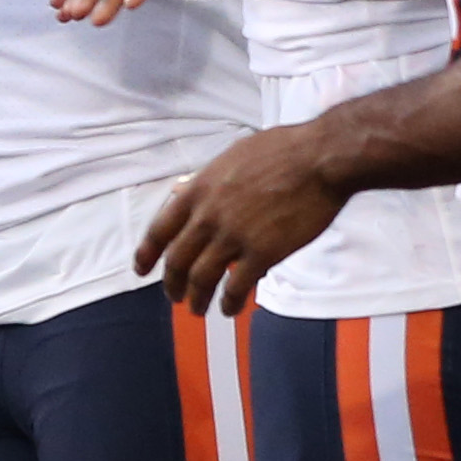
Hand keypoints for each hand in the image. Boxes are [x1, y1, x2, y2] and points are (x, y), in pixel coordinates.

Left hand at [133, 127, 346, 312]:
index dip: (146, 254)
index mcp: (198, 191)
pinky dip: (230, 302)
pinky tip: (230, 309)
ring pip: (202, 279)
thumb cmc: (282, 151)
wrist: (320, 159)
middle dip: (172, 284)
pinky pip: (237, 287)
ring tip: (198, 309)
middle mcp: (208, 216)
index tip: (140, 270)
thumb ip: (204, 179)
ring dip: (197, 299)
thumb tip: (181, 189)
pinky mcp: (262, 253)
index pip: (159, 230)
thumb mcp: (231, 156)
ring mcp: (233, 236)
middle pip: (177, 261)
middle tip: (174, 296)